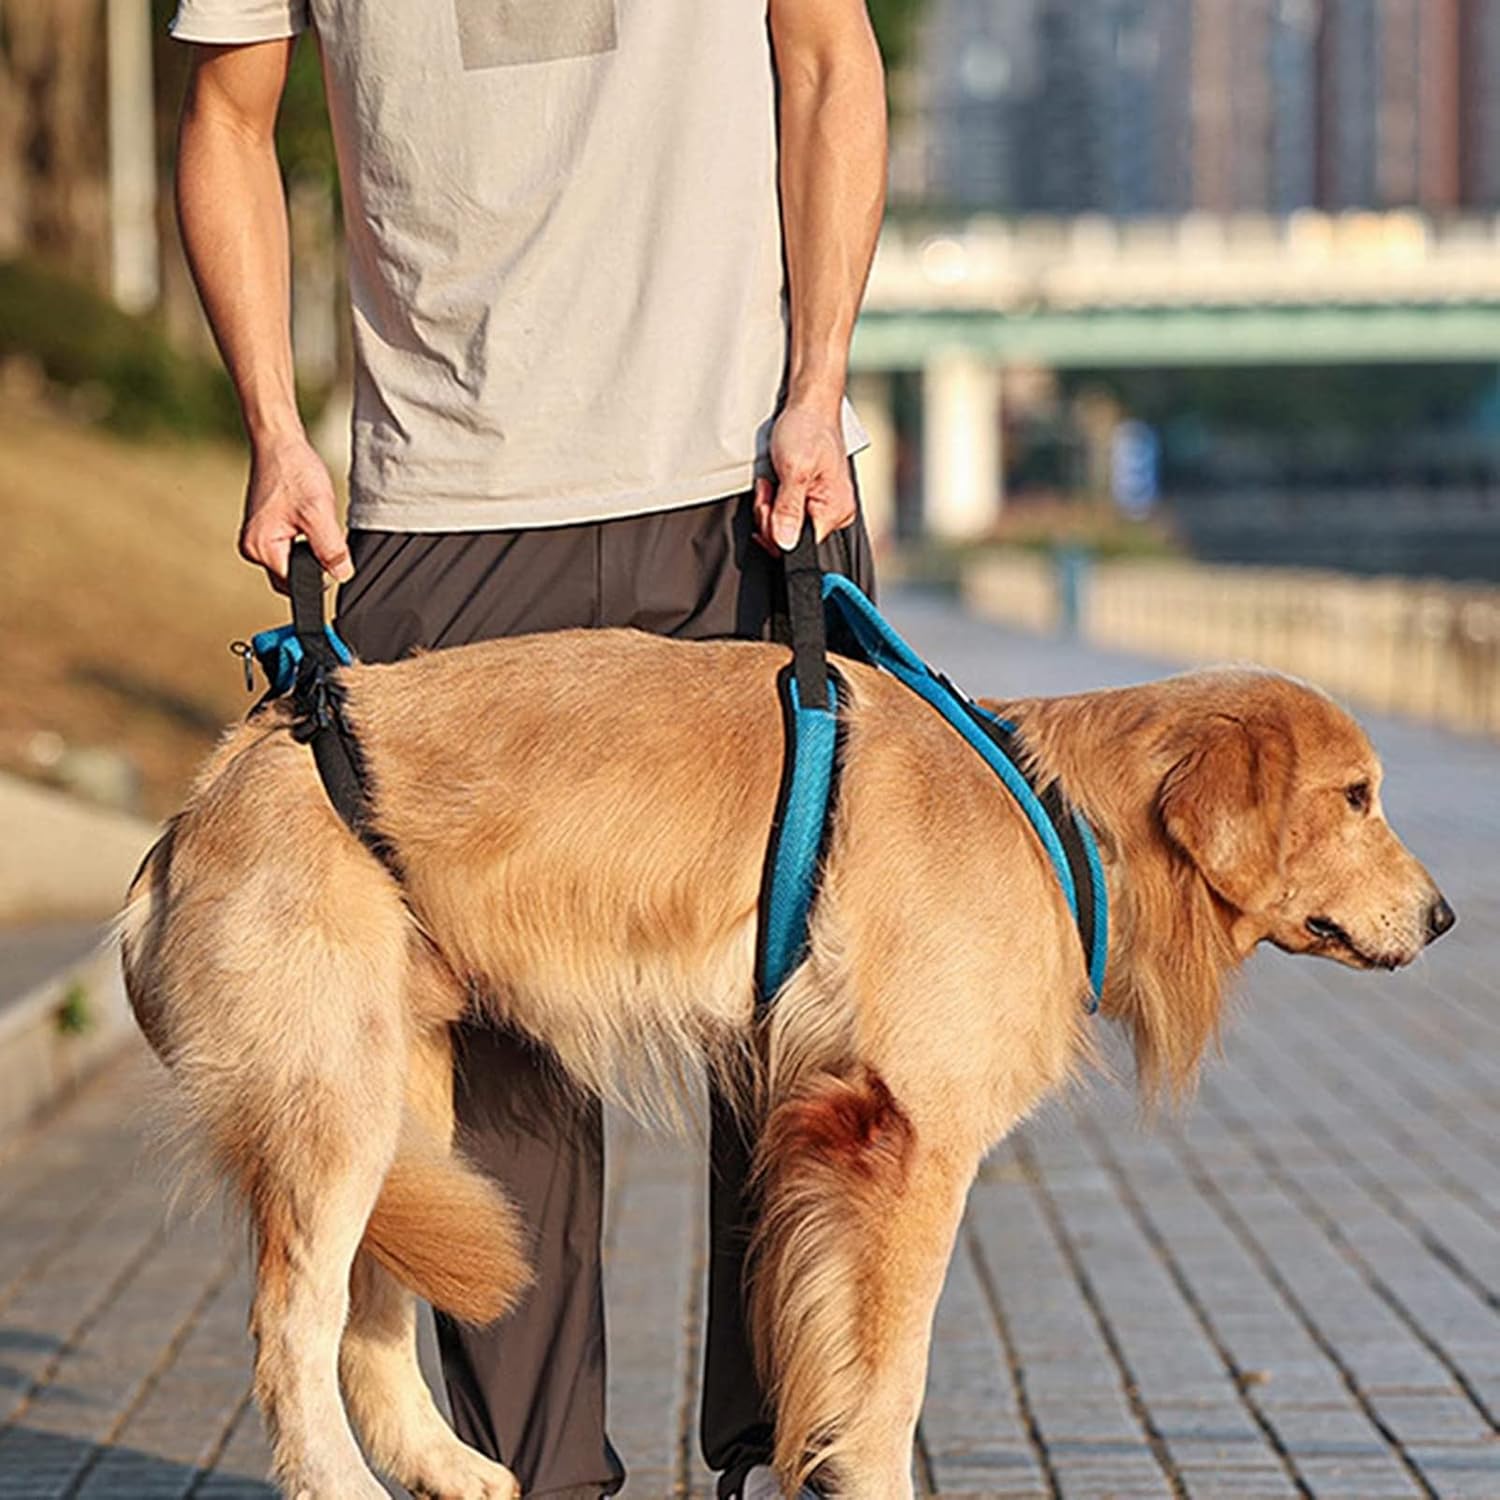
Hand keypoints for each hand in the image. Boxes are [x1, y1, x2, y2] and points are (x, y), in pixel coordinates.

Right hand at [239, 432, 351, 591]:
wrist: (278, 444)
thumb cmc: (294, 472)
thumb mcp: (320, 513)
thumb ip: (331, 549)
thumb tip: (341, 575)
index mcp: (261, 549)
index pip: (296, 585)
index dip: (319, 575)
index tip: (330, 552)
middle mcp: (252, 549)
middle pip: (292, 578)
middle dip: (313, 563)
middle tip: (321, 530)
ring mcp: (255, 540)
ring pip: (291, 563)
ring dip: (308, 551)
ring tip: (311, 520)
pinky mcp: (262, 531)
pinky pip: (287, 549)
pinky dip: (302, 540)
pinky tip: (305, 518)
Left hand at [753, 402, 855, 551]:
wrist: (809, 406)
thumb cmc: (808, 429)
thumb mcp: (795, 469)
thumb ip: (789, 510)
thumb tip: (785, 544)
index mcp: (836, 511)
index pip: (800, 545)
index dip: (776, 531)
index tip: (769, 503)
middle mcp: (834, 513)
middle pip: (790, 537)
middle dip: (770, 515)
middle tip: (770, 487)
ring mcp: (823, 507)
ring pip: (784, 526)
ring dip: (769, 505)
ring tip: (774, 480)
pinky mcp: (811, 500)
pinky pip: (786, 513)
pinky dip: (773, 501)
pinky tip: (775, 483)